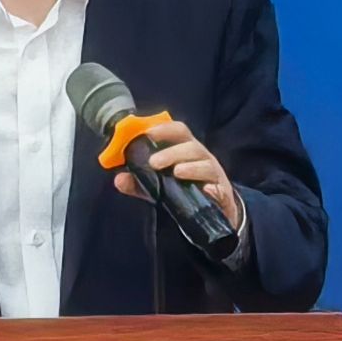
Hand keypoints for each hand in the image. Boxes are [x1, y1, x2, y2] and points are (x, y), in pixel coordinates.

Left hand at [112, 120, 243, 227]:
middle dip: (173, 152)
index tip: (148, 133)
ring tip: (176, 173)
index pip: (179, 132)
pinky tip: (207, 190)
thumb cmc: (187, 189)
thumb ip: (140, 183)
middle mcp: (202, 159)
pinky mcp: (222, 195)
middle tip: (154, 162)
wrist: (215, 211)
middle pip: (192, 147)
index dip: (164, 129)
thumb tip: (119, 179)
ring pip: (206, 166)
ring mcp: (214, 176)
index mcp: (187, 151)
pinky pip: (220, 190)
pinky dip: (214, 189)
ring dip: (192, 167)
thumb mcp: (161, 186)